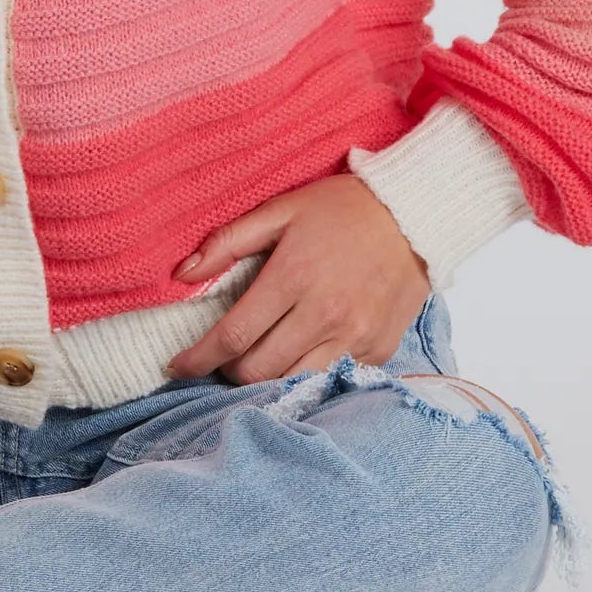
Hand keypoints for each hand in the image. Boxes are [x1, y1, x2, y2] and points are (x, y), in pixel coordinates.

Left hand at [164, 173, 432, 383]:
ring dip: (266, 380)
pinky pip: (331, 378)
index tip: (177, 366)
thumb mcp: (281, 210)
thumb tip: (182, 274)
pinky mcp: (379, 350)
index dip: (199, 358)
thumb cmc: (342, 209)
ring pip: (293, 382)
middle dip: (228, 372)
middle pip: (259, 370)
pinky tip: (297, 356)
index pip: (234, 335)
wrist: (414, 216)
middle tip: (222, 359)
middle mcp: (324, 314)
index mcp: (293, 277)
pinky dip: (306, 374)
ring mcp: (355, 337)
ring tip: (256, 361)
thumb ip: (228, 242)